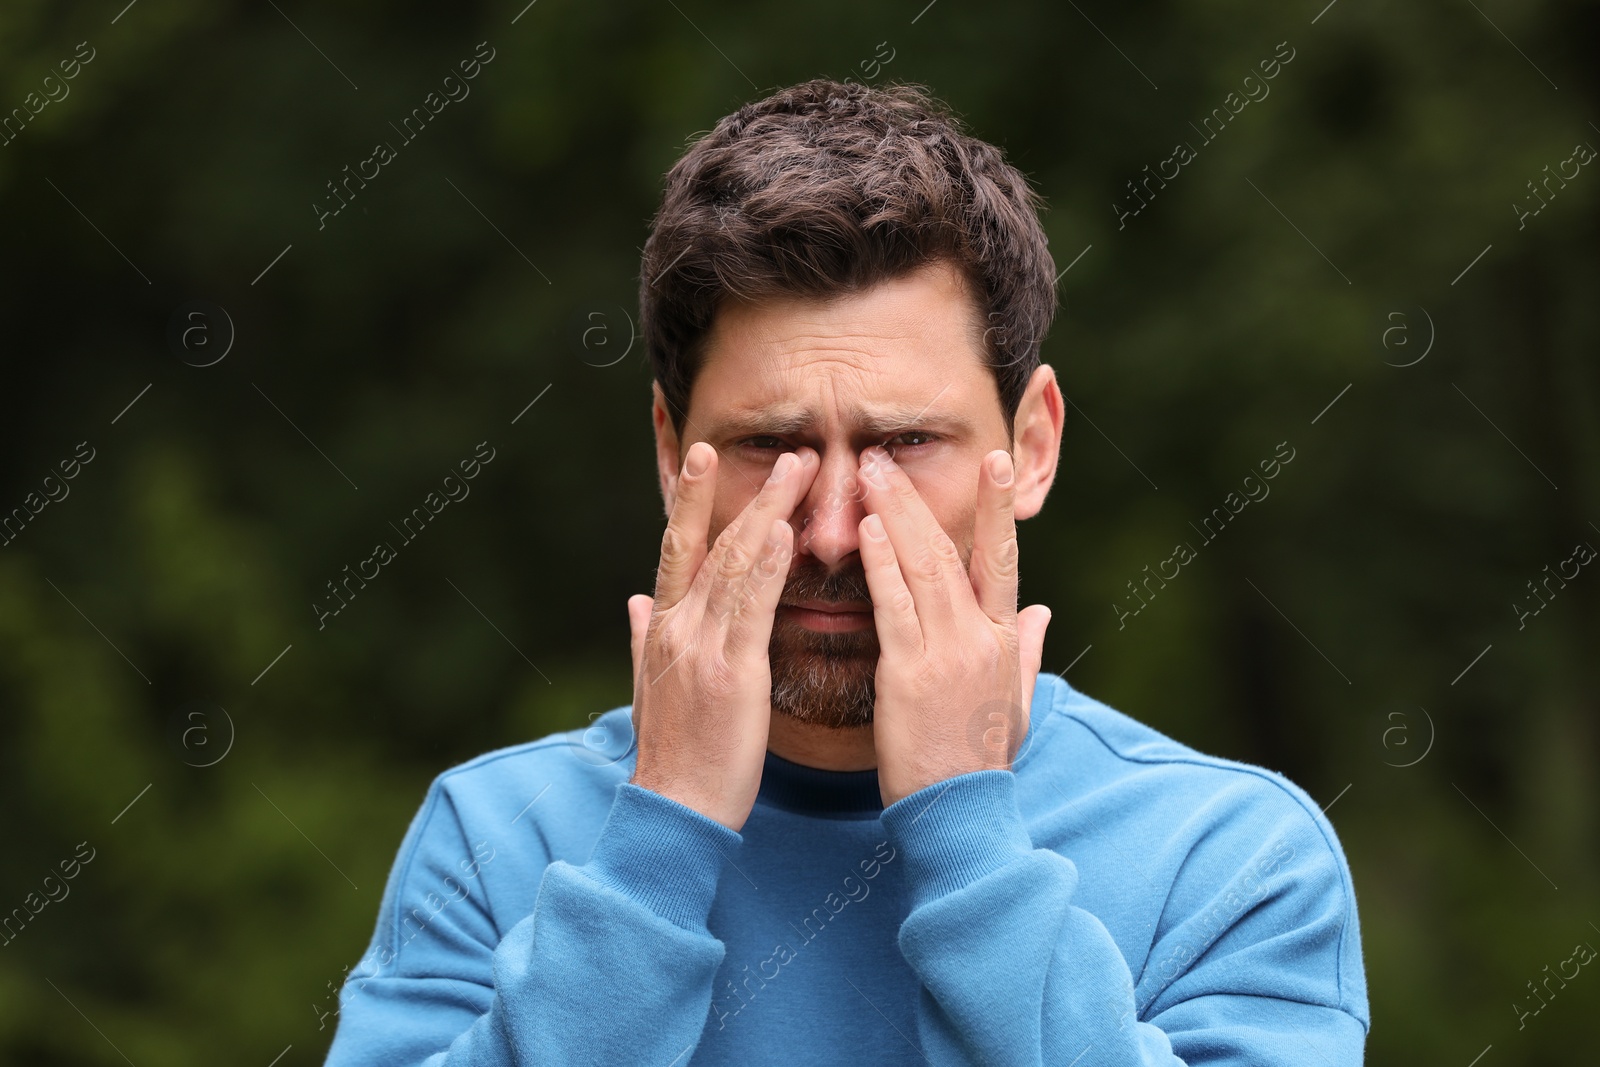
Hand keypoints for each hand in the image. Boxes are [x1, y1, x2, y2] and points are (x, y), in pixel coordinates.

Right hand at [627, 441, 819, 830]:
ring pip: (734, 564)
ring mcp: (702, 647)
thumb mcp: (648, 689)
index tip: (704, 456)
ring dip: (768, 510)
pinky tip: (782, 532)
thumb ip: (643, 640)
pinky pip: (750, 609)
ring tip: (799, 470)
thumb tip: (634, 601)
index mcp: (664, 629)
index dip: (691, 500)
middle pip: (710, 543)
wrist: (675, 810)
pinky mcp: (731, 673)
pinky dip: (765, 566)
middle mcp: (678, 627)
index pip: (678, 548)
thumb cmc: (674, 754)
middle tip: (782, 449)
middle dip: (744, 491)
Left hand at [854, 445, 1051, 806]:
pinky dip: (881, 563)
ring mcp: (949, 653)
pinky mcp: (911, 674)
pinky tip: (867, 529)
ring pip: (922, 566)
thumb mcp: (1018, 706)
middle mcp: (982, 638)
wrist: (961, 816)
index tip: (994, 461)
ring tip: (868, 472)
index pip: (1003, 559)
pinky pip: (895, 606)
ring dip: (893, 512)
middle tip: (886, 455)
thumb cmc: (981, 763)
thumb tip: (1043, 613)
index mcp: (1006, 641)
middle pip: (952, 550)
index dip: (998, 508)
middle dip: (917, 497)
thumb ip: (1028, 652)